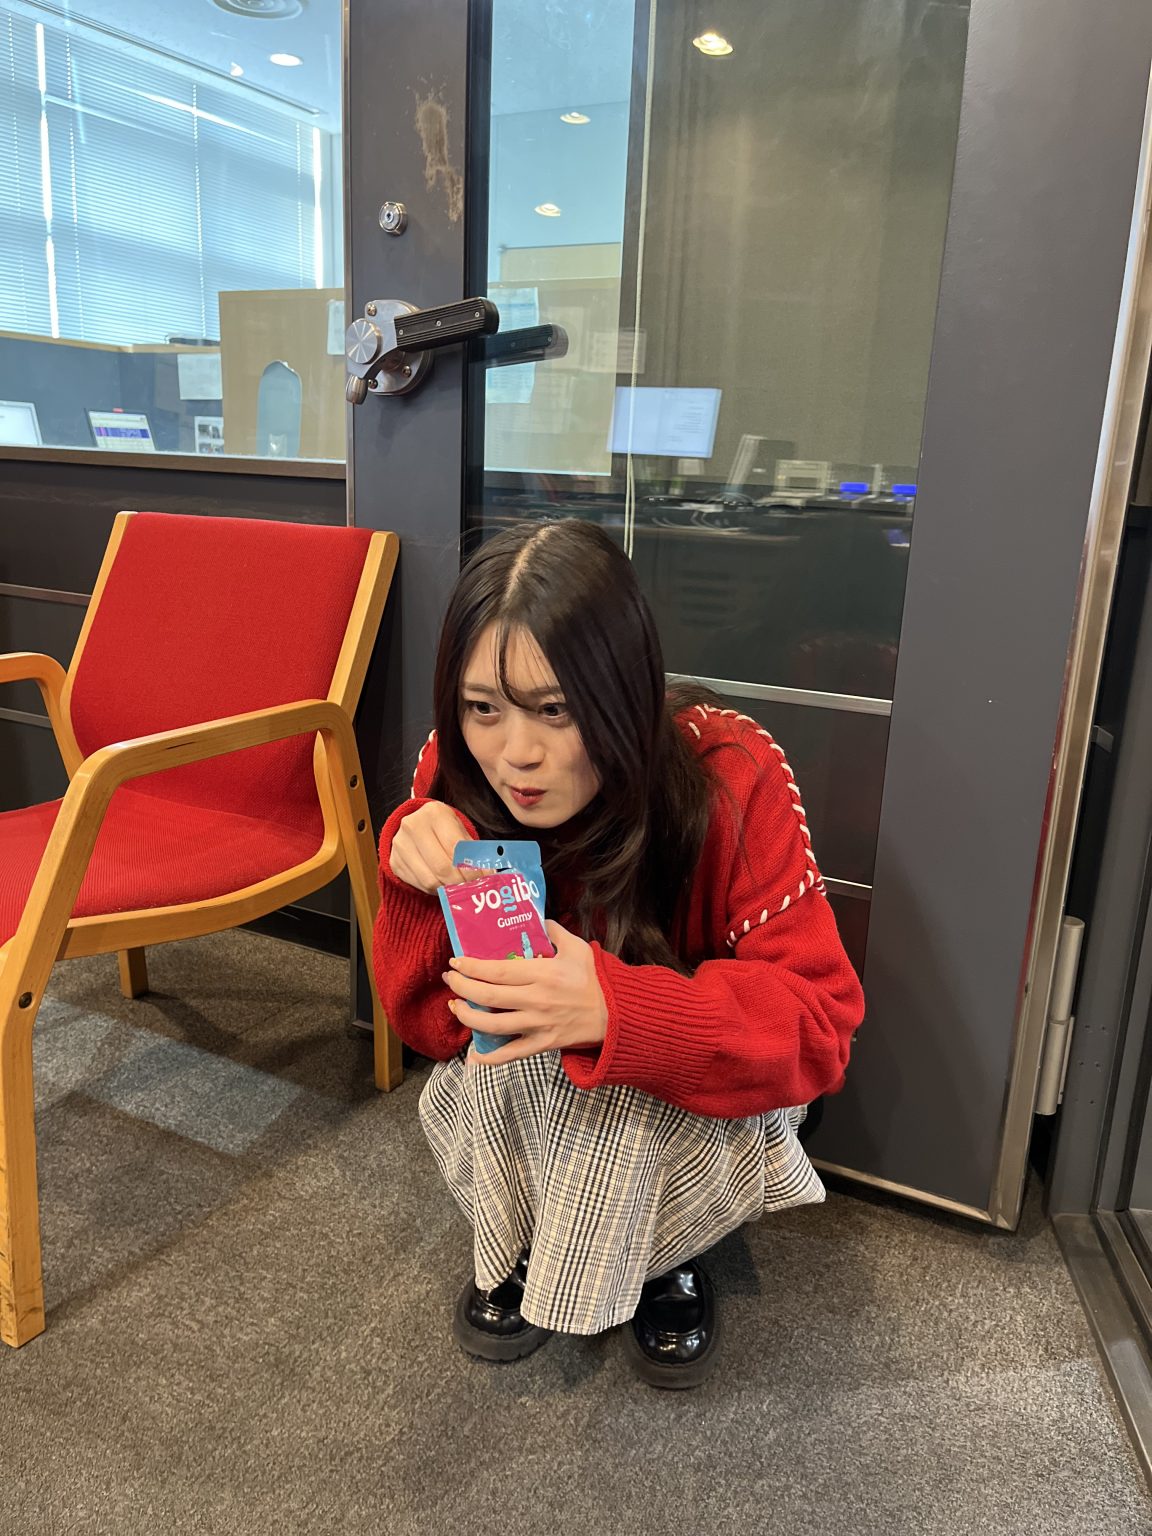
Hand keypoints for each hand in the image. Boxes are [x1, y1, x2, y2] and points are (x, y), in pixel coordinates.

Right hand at [389, 800, 479, 893]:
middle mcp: (413, 826)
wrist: (415, 825)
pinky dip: (436, 890)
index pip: (455, 847)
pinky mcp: (394, 862)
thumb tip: (488, 875)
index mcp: (434, 813)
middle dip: (460, 882)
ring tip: (459, 888)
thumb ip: (473, 851)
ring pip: (430, 880)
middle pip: (442, 866)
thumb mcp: (459, 831)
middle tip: (471, 888)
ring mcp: (400, 845)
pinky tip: (444, 885)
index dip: (471, 868)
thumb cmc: (443, 829)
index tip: (482, 880)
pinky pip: (420, 885)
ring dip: (448, 889)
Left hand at [444, 921, 607, 1064]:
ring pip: (494, 1025)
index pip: (498, 970)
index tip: (456, 962)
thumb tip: (535, 919)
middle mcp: (537, 999)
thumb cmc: (594, 979)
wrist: (616, 1013)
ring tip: (455, 1007)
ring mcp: (538, 1024)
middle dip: (462, 988)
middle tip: (450, 979)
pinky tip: (473, 1055)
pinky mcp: (542, 1044)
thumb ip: (554, 931)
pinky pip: (511, 1054)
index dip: (472, 967)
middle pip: (489, 997)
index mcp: (543, 973)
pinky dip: (490, 1058)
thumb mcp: (577, 947)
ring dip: (468, 1017)